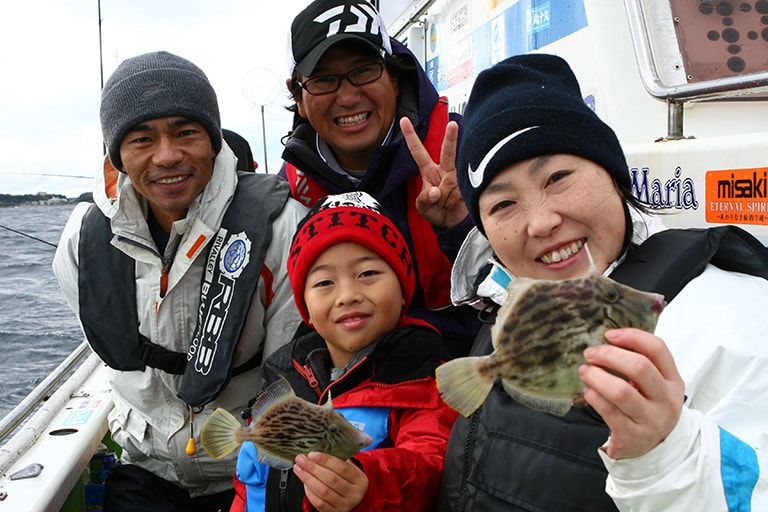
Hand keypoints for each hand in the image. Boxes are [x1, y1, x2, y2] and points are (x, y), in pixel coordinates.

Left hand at [293, 452, 367, 510]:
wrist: (357, 500)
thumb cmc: (350, 480)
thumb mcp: (351, 468)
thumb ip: (340, 459)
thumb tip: (319, 448)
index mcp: (359, 479)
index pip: (342, 467)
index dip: (326, 460)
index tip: (312, 454)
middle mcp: (353, 493)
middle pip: (331, 479)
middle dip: (312, 468)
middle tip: (301, 459)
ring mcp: (344, 505)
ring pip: (323, 491)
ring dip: (307, 478)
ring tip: (298, 469)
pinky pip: (319, 503)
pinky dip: (309, 492)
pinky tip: (304, 483)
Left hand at [399, 116, 468, 228]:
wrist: (453, 223)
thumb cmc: (435, 211)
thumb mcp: (422, 208)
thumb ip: (424, 199)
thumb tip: (435, 191)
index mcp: (429, 172)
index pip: (418, 151)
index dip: (411, 137)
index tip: (404, 120)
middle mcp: (445, 170)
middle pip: (448, 152)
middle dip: (451, 138)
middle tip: (453, 125)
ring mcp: (458, 177)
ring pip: (452, 179)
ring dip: (445, 196)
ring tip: (443, 204)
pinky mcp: (469, 186)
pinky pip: (460, 191)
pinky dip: (453, 201)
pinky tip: (454, 204)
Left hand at [578, 328, 685, 459]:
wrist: (656, 447)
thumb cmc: (649, 406)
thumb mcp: (655, 384)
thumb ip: (640, 362)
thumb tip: (609, 339)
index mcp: (673, 381)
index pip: (658, 349)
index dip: (632, 336)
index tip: (609, 334)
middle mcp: (666, 400)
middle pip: (639, 368)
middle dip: (609, 355)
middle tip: (590, 354)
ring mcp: (651, 420)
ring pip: (621, 392)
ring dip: (597, 377)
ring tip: (584, 371)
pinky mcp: (633, 436)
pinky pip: (609, 412)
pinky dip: (594, 398)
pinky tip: (588, 391)